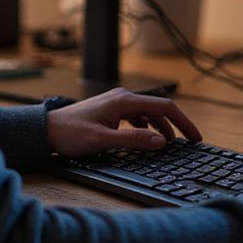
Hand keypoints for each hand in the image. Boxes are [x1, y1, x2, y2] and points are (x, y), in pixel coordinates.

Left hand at [46, 87, 201, 157]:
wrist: (47, 131)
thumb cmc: (71, 134)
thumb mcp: (104, 141)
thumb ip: (134, 140)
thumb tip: (161, 142)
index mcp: (124, 101)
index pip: (164, 107)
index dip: (183, 122)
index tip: (195, 137)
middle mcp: (122, 98)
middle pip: (158, 109)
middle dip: (175, 125)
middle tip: (189, 142)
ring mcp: (116, 103)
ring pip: (148, 113)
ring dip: (160, 128)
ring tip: (168, 145)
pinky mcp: (110, 111)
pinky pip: (136, 117)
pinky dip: (146, 127)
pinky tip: (146, 139)